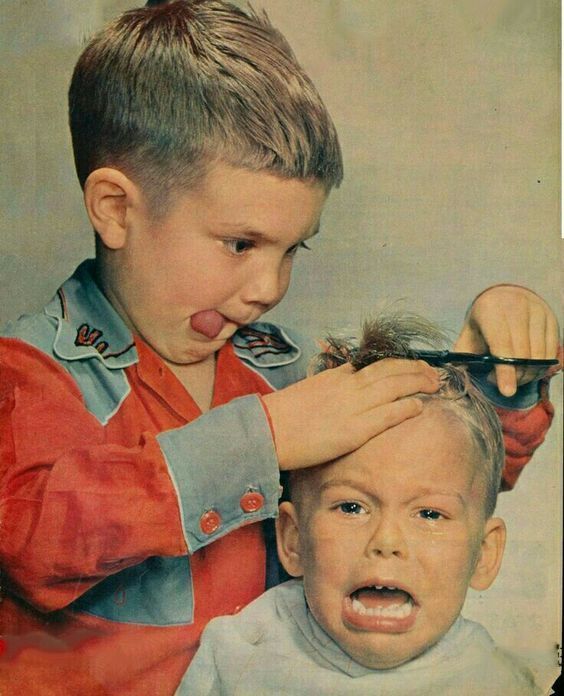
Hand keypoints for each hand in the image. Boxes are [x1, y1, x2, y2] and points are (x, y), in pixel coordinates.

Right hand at [262, 359, 439, 470]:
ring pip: (395, 387)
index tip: (414, 364)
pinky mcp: (355, 429)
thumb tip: (348, 376)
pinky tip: (419, 406)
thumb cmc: (286, 414)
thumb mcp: (311, 388)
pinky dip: (406, 407)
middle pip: (391, 370)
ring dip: (418, 383)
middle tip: (433, 372)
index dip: (400, 363)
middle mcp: (348, 385)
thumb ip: (333, 381)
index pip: (376, 363)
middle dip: (415, 369)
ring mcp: (353, 406)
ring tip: (435, 384)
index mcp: (337, 375)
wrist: (269, 430)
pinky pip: (388, 414)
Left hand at [454, 285, 559, 396]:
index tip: (507, 392)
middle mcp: (517, 306)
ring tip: (513, 377)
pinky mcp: (552, 319)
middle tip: (500, 384)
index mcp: (491, 309)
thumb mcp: (469, 334)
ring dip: (528, 374)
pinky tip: (527, 370)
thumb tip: (455, 375)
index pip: (501, 345)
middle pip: (523, 353)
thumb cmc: (484, 322)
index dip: (505, 371)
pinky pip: (551, 352)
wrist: (504, 298)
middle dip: (514, 376)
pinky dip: (541, 368)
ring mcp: (538, 312)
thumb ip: (462, 354)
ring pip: (539, 355)